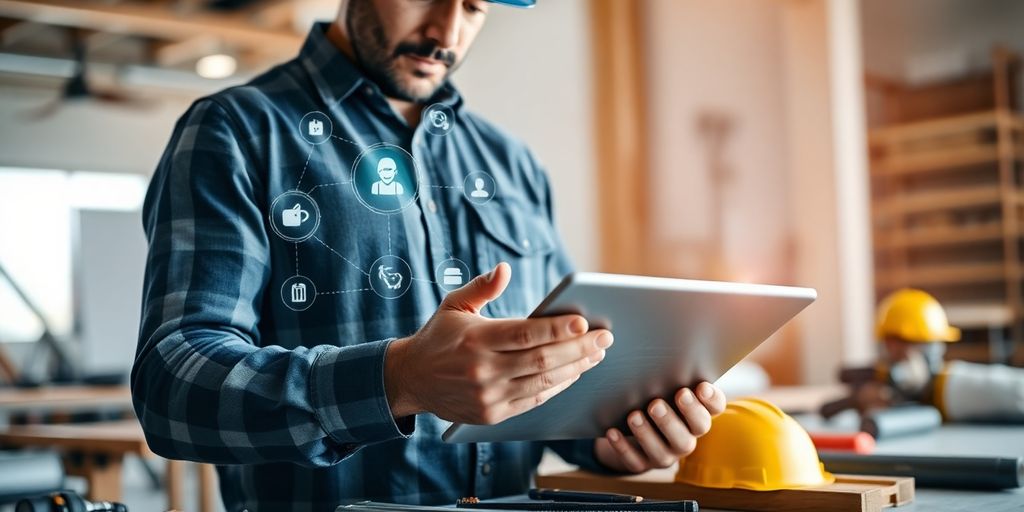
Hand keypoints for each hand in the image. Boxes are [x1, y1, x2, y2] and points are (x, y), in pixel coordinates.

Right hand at [384, 262, 612, 424]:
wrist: (411, 380)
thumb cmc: (439, 336)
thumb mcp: (453, 305)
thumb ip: (482, 287)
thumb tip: (505, 269)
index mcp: (475, 340)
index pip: (524, 334)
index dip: (557, 329)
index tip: (584, 322)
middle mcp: (482, 370)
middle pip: (541, 360)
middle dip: (578, 348)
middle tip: (604, 337)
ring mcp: (488, 396)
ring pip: (542, 384)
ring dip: (574, 368)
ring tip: (596, 354)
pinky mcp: (492, 414)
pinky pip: (534, 401)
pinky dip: (558, 387)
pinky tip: (574, 373)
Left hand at [594, 382, 725, 472]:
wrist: (631, 427)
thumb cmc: (652, 395)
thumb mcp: (663, 384)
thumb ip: (668, 372)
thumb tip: (660, 345)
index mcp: (697, 413)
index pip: (715, 408)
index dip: (711, 399)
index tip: (700, 386)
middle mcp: (687, 435)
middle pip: (689, 433)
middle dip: (674, 419)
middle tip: (657, 403)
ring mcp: (666, 453)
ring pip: (663, 451)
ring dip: (648, 433)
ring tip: (634, 415)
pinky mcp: (643, 463)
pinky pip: (635, 461)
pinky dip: (623, 447)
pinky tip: (612, 432)